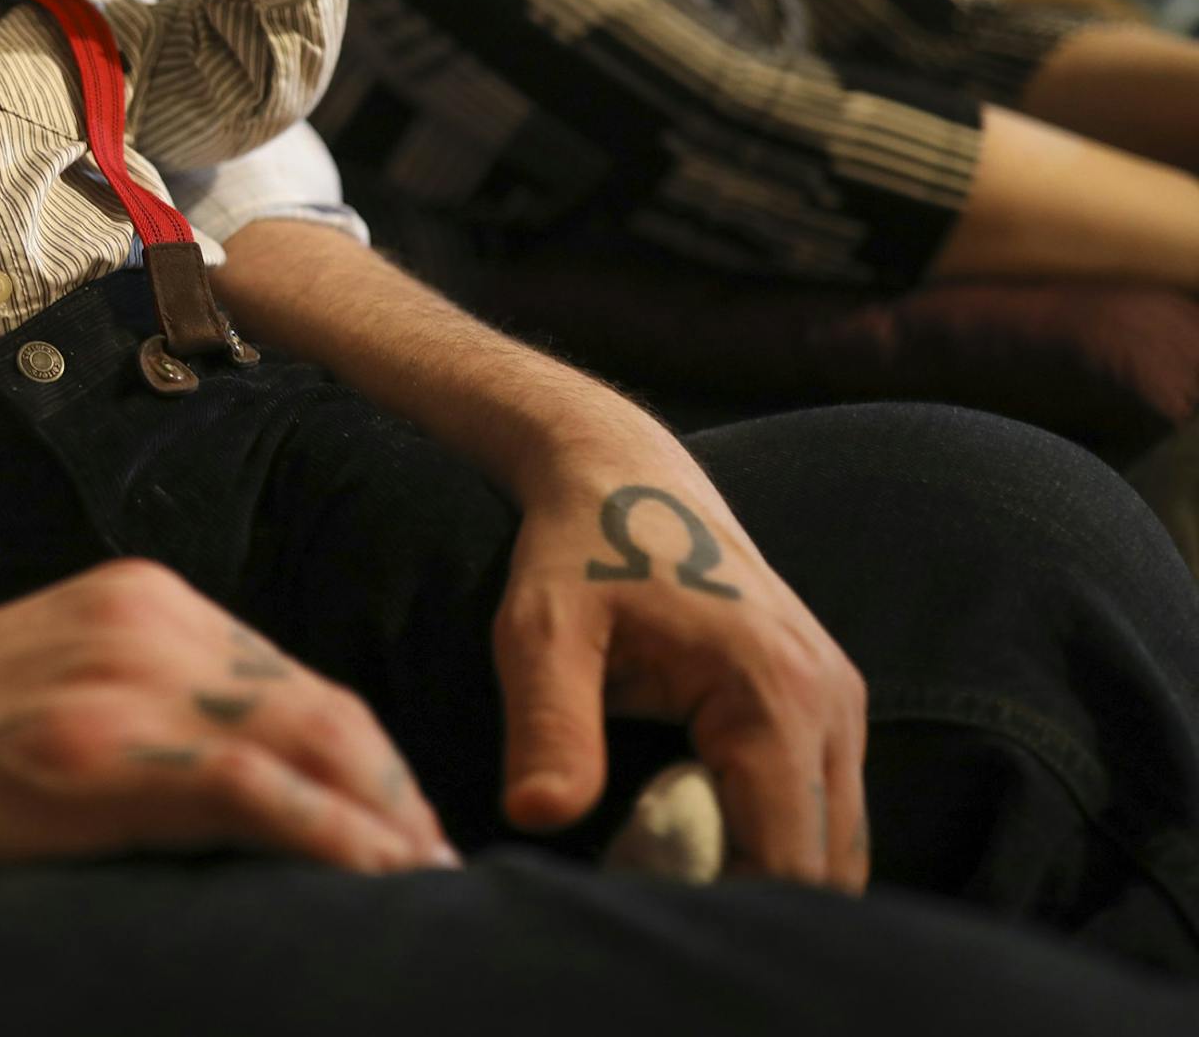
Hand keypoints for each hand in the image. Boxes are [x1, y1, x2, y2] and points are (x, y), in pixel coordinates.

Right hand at [0, 560, 459, 899]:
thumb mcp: (47, 687)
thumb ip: (141, 705)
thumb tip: (237, 786)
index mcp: (137, 599)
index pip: (290, 677)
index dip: (360, 759)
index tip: (396, 822)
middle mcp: (148, 622)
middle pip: (322, 703)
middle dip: (392, 792)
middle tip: (434, 868)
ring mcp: (123, 683)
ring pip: (311, 739)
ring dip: (386, 822)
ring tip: (425, 890)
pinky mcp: (98, 755)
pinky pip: (256, 793)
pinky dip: (334, 840)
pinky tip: (378, 882)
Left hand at [492, 432, 869, 892]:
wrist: (620, 471)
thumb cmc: (575, 548)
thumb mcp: (541, 632)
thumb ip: (547, 725)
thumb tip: (536, 815)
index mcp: (774, 691)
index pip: (786, 858)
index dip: (719, 905)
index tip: (638, 902)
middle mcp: (830, 701)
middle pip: (823, 867)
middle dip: (742, 900)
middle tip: (643, 887)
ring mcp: (840, 701)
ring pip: (832, 843)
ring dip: (758, 871)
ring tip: (657, 854)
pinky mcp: (826, 703)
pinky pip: (822, 806)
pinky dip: (767, 835)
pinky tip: (685, 819)